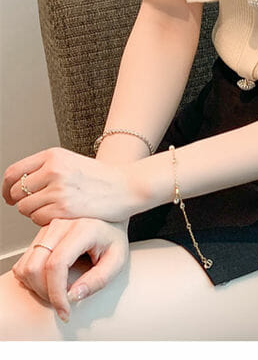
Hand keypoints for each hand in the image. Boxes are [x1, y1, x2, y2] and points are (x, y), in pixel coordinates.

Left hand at [2, 146, 138, 224]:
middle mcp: (53, 170)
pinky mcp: (63, 208)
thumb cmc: (102, 177)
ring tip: (54, 208)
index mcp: (53, 156)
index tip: (10, 196)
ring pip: (25, 208)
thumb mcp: (72, 162)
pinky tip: (61, 214)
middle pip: (16, 192)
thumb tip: (19, 185)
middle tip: (37, 205)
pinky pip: (38, 220)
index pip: (13, 172)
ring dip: (35, 212)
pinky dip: (45, 221)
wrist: (126, 186)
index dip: (7, 188)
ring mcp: (58, 189)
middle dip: (22, 202)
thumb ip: (47, 169)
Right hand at [11, 216, 129, 322]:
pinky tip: (49, 281)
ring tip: (57, 291)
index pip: (57, 264)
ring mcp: (48, 228)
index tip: (64, 311)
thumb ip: (99, 279)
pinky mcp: (40, 234)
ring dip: (36, 288)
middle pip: (35, 267)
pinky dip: (31, 279)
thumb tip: (73, 296)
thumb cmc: (113, 239)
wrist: (110, 220)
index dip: (56, 293)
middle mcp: (61, 224)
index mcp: (83, 228)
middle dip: (45, 293)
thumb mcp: (117, 260)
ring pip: (25, 266)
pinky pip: (23, 263)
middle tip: (62, 302)